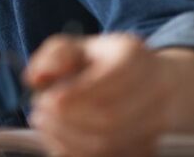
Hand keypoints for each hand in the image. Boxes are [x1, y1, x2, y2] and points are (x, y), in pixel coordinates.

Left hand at [23, 33, 171, 156]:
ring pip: (112, 143)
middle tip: (39, 113)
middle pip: (111, 117)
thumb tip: (36, 77)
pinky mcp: (149, 147)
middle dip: (67, 120)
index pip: (111, 78)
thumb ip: (53, 57)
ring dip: (69, 139)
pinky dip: (80, 153)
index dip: (76, 94)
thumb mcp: (75, 47)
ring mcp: (158, 122)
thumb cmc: (102, 63)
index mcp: (134, 55)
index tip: (46, 99)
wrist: (150, 81)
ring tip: (45, 125)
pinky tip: (60, 140)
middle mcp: (156, 90)